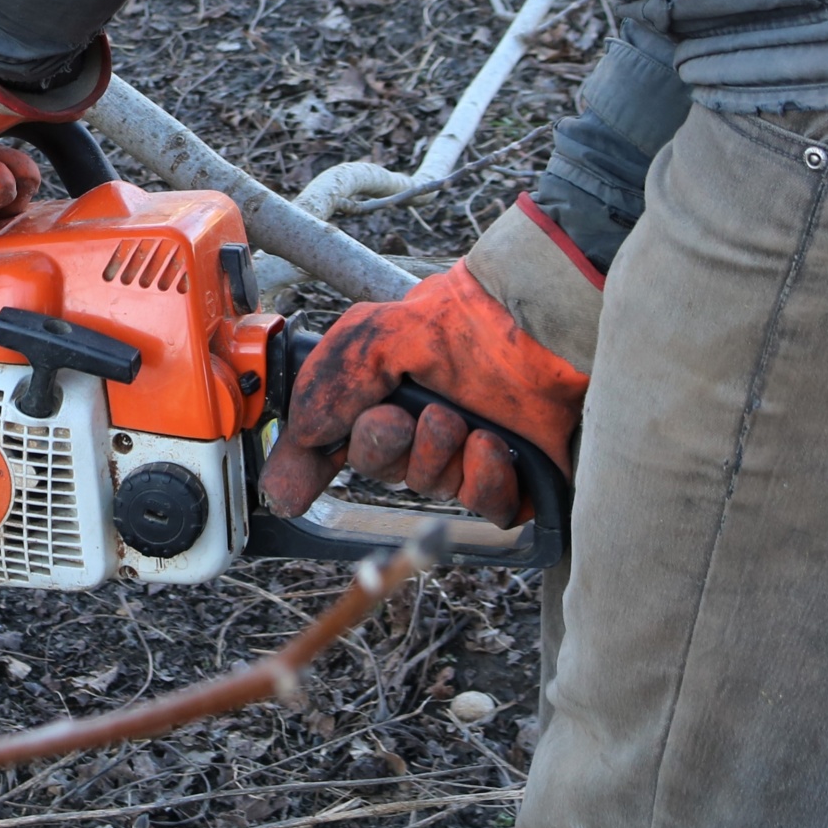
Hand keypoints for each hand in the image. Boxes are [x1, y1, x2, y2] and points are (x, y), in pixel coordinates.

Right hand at [258, 259, 586, 527]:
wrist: (537, 327)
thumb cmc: (463, 321)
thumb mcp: (373, 339)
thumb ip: (324, 393)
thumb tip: (290, 458)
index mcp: (380, 391)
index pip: (332, 442)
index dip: (308, 468)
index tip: (293, 492)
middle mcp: (419, 424)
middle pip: (378, 468)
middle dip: (386, 445)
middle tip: (404, 418)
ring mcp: (464, 453)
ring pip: (430, 486)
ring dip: (440, 454)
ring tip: (461, 418)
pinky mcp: (511, 478)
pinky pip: (484, 506)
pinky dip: (485, 479)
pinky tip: (491, 445)